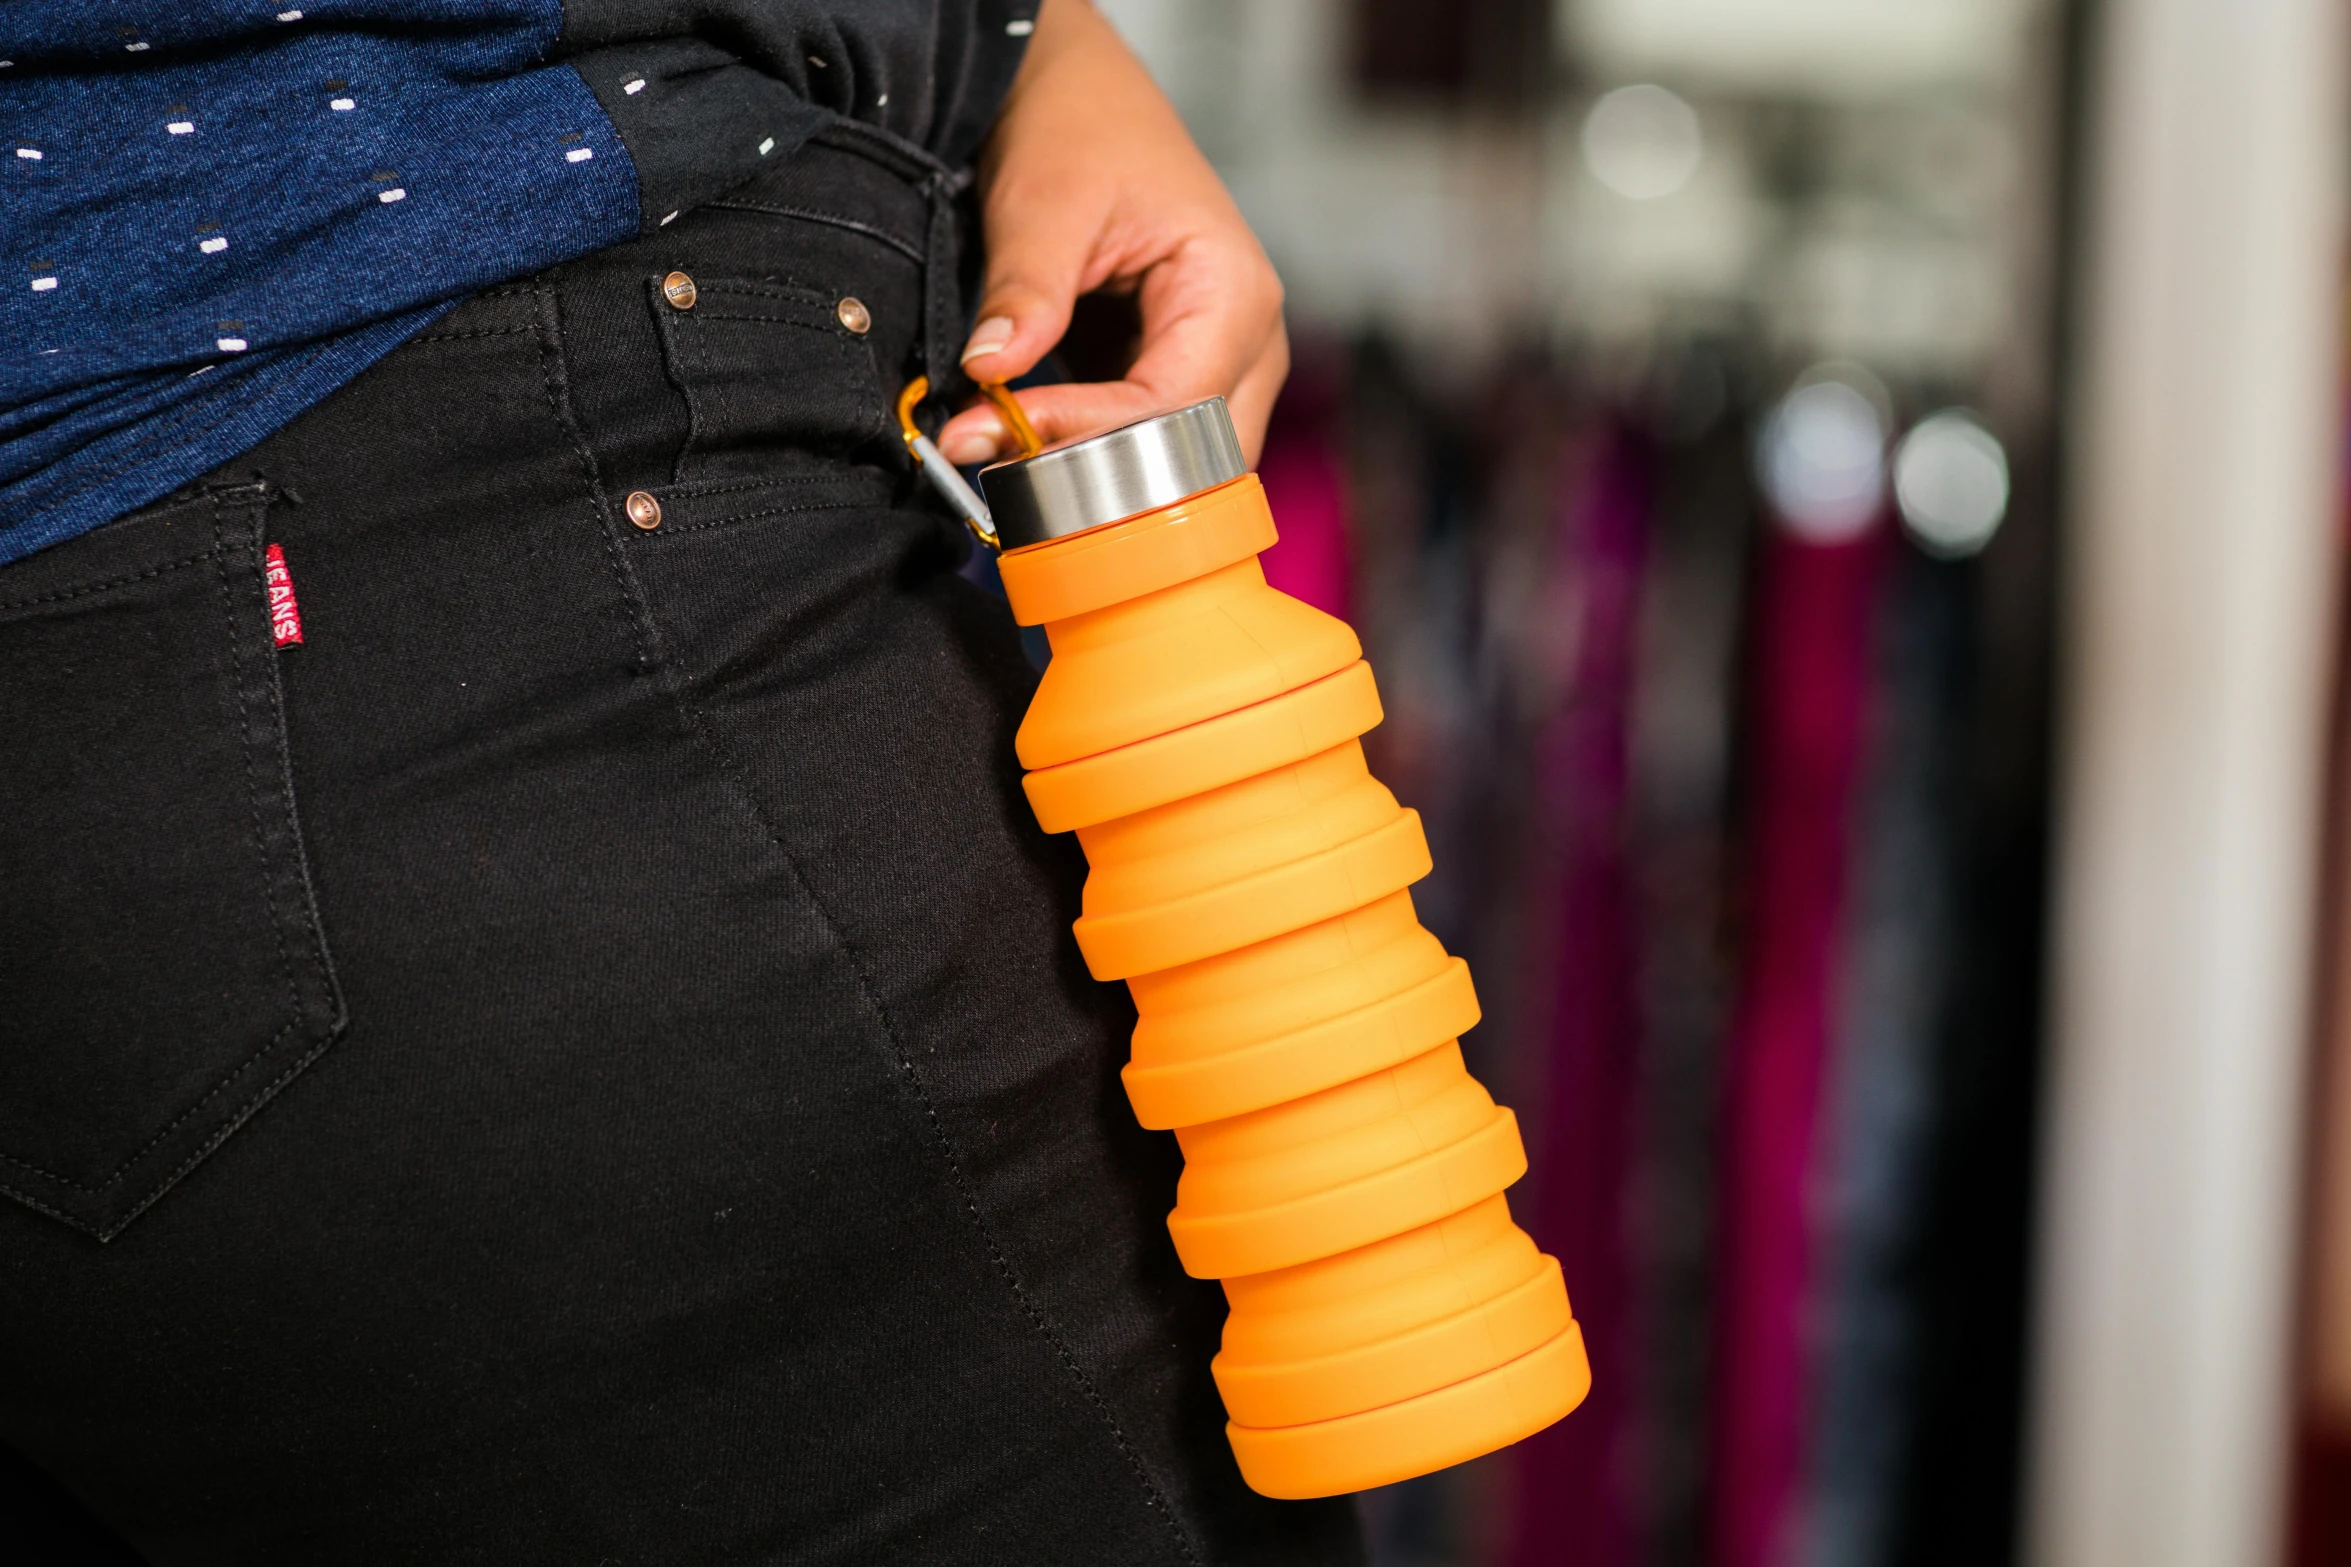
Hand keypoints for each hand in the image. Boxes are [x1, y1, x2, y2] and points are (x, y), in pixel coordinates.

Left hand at [936, 0, 1287, 466]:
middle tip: (1002, 465)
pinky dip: (1087, 451)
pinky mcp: (1176, 373)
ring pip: (1178, 465)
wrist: (1080, 94)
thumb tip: (990, 374)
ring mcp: (1219, 364)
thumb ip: (1025, 293)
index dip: (1086, 432)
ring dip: (1093, 473)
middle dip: (1103, 478)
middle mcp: (1247, 341)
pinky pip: (1148, 443)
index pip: (1173, 407)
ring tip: (1004, 453)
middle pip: (1196, 460)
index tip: (999, 430)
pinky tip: (1024, 441)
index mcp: (1234, 295)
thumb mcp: (1044, 204)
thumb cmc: (1082, 129)